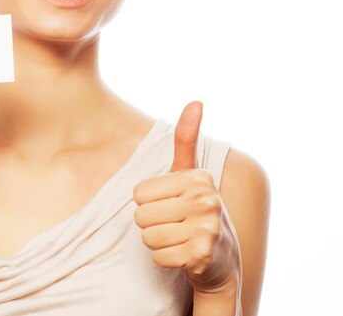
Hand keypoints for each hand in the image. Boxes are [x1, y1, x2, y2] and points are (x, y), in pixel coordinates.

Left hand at [132, 101, 240, 292]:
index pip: (139, 192)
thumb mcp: (189, 173)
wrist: (220, 258)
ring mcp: (207, 228)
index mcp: (198, 178)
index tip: (171, 204)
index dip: (149, 202)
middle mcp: (206, 199)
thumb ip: (186, 139)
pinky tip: (183, 254)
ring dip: (158, 242)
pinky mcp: (201, 255)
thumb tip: (196, 101)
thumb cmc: (195, 210)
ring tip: (178, 238)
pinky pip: (158, 256)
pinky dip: (165, 259)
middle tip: (174, 225)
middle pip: (141, 215)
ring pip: (148, 236)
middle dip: (152, 224)